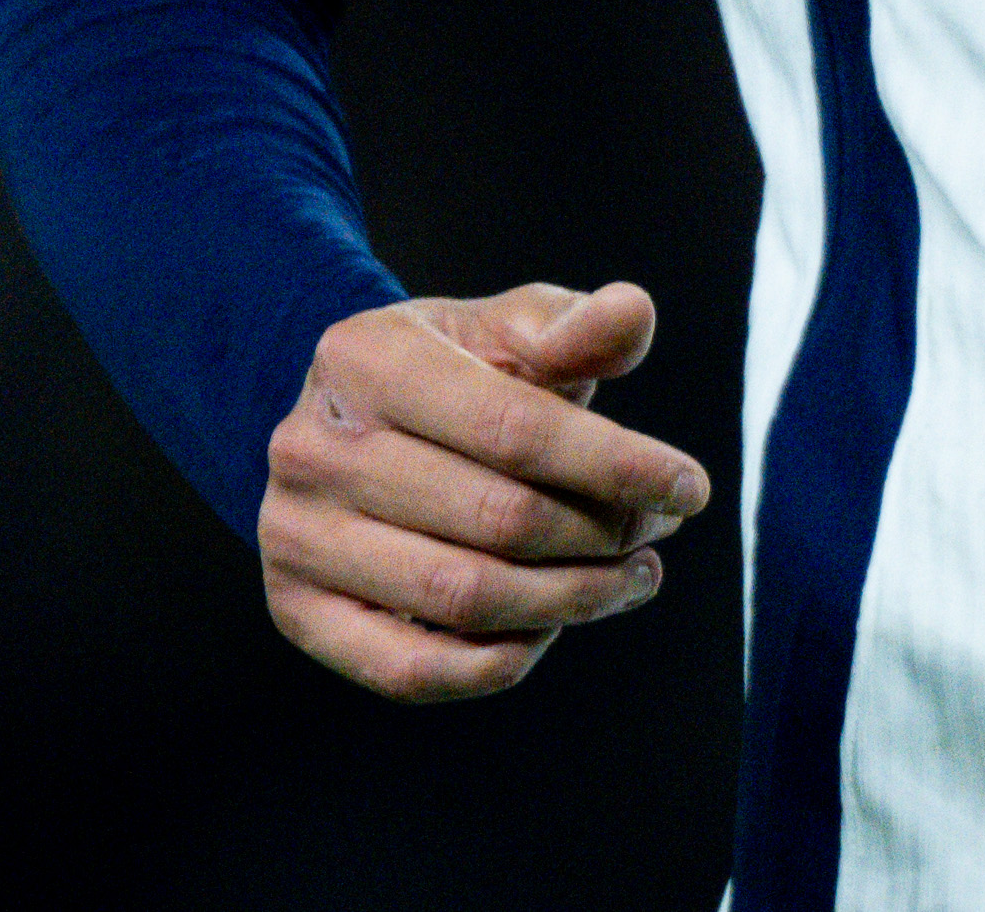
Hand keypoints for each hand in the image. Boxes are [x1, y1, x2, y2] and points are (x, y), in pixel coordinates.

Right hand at [258, 280, 715, 700]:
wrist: (350, 423)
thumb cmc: (452, 373)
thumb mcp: (507, 330)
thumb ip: (575, 325)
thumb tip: (632, 314)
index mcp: (365, 359)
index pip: (515, 429)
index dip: (617, 465)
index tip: (690, 487)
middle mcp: (312, 449)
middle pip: (498, 518)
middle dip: (603, 532)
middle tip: (658, 529)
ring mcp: (294, 536)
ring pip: (464, 597)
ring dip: (571, 600)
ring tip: (630, 577)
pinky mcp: (296, 610)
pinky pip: (410, 669)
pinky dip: (498, 663)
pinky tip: (555, 628)